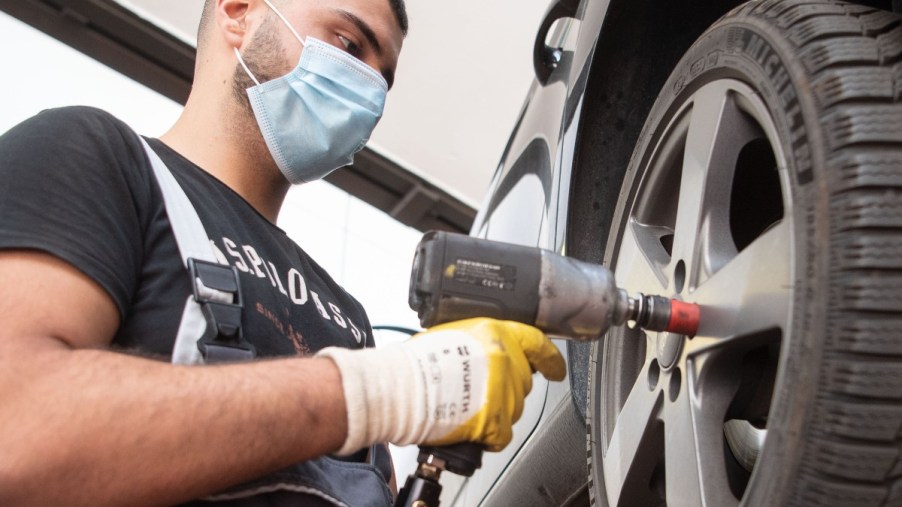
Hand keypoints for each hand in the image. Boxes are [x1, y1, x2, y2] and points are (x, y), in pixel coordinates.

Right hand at [317, 318, 565, 454]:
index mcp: (496, 333)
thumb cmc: (416, 362)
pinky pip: (503, 433)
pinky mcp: (495, 420)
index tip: (555, 368)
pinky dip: (489, 435)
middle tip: (481, 392)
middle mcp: (505, 360)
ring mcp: (503, 391)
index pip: (536, 343)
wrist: (400, 387)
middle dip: (507, 388)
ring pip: (515, 408)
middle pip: (523, 381)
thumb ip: (480, 342)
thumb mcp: (453, 333)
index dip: (550, 359)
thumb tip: (487, 353)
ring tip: (467, 407)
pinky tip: (471, 427)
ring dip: (497, 411)